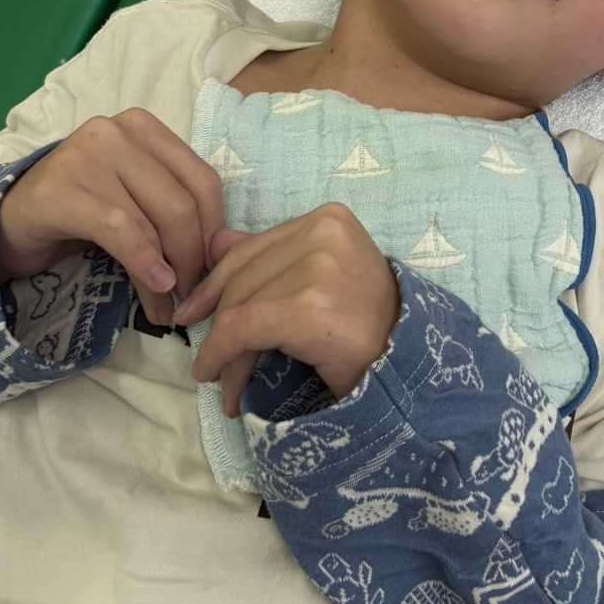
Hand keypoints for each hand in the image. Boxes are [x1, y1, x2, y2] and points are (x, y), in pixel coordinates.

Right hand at [0, 109, 226, 325]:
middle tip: (191, 296)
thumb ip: (176, 214)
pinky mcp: (63, 188)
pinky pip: (121, 230)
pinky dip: (144, 263)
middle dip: (194, 258)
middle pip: (183, 203)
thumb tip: (225, 253)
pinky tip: (154, 289)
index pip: (203, 180)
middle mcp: (118, 131)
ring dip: (170, 273)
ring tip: (169, 306)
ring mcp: (88, 154)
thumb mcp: (138, 203)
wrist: (13, 221)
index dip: (214, 231)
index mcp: (146, 128)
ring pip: (157, 219)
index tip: (213, 270)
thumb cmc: (84, 212)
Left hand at [175, 203, 400, 413]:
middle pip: (244, 275)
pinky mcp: (309, 308)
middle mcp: (324, 233)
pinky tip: (218, 380)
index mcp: (330, 219)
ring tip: (226, 384)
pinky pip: (242, 329)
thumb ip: (271, 257)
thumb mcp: (320, 278)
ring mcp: (319, 268)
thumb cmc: (367, 326)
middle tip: (212, 364)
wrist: (409, 368)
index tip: (195, 312)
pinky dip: (221, 356)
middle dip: (219, 322)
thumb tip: (215, 242)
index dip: (216, 283)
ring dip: (223, 352)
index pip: (254, 247)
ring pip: (240, 305)